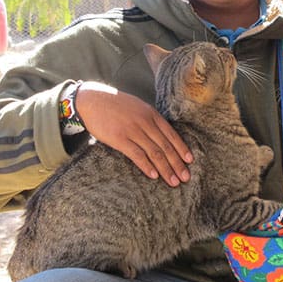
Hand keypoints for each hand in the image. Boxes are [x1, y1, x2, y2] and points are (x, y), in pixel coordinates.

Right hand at [75, 81, 192, 185]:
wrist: (92, 100)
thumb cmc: (115, 105)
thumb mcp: (138, 107)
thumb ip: (150, 119)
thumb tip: (162, 135)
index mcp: (151, 114)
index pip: (171, 134)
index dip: (182, 149)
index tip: (190, 161)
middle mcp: (145, 122)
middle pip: (165, 146)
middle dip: (177, 163)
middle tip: (186, 178)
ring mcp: (132, 130)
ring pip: (154, 152)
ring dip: (166, 169)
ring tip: (173, 181)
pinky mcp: (119, 139)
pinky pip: (137, 155)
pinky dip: (147, 166)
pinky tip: (154, 175)